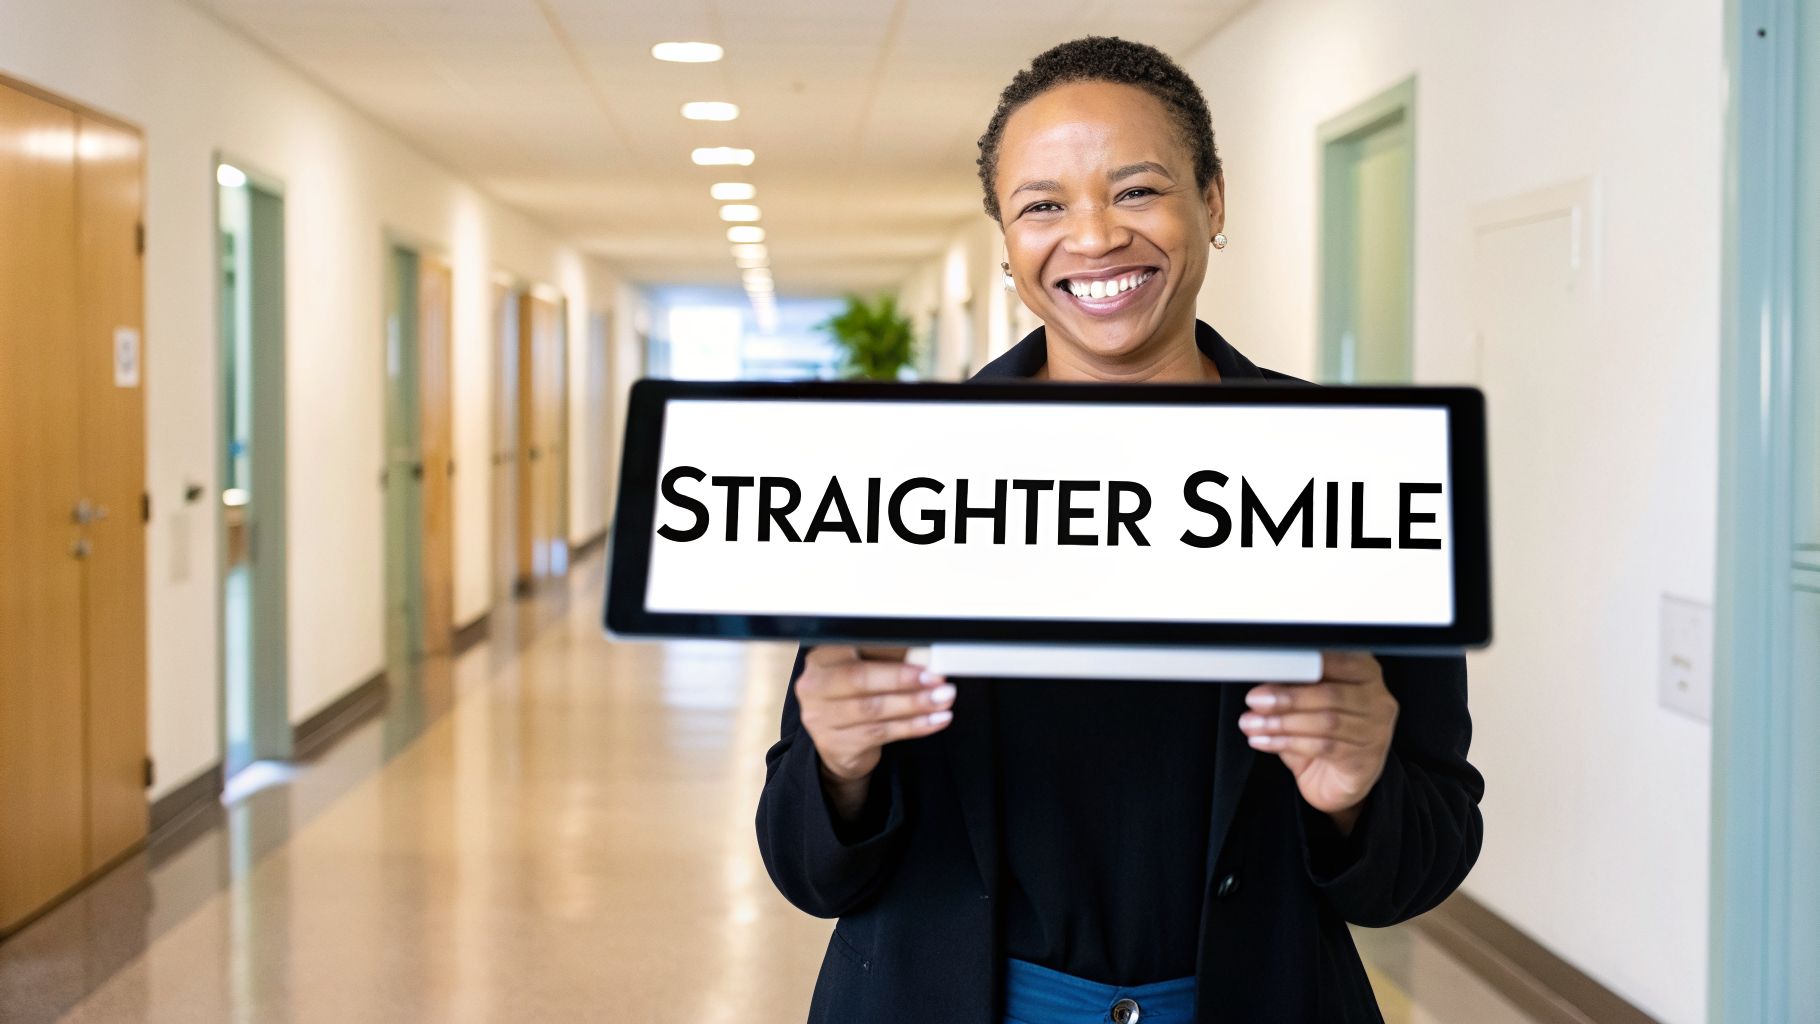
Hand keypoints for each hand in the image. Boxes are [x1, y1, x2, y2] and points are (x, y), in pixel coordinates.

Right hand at [796, 646, 954, 818]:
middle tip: (938, 681)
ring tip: (943, 701)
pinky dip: (912, 726)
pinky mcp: (834, 744)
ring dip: (914, 704)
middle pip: (860, 679)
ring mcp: (820, 717)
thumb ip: (887, 659)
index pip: (854, 649)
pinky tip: (934, 721)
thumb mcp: (866, 671)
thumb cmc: (857, 698)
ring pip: (872, 709)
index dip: (891, 654)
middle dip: (903, 680)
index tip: (923, 658)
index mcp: (822, 657)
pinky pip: (880, 732)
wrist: (840, 745)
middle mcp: (813, 685)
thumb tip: (926, 651)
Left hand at [1239, 652, 1397, 834]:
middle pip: (1331, 694)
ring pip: (1326, 722)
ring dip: (1282, 723)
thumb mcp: (1306, 704)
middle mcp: (1377, 700)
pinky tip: (1266, 741)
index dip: (1302, 665)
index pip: (1338, 661)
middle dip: (1287, 697)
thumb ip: (1293, 689)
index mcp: (1364, 674)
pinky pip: (1324, 747)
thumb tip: (1263, 685)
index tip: (1270, 670)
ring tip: (1254, 724)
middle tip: (1256, 700)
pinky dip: (1288, 742)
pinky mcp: (1365, 759)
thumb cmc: (1322, 735)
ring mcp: (1376, 731)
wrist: (1335, 781)